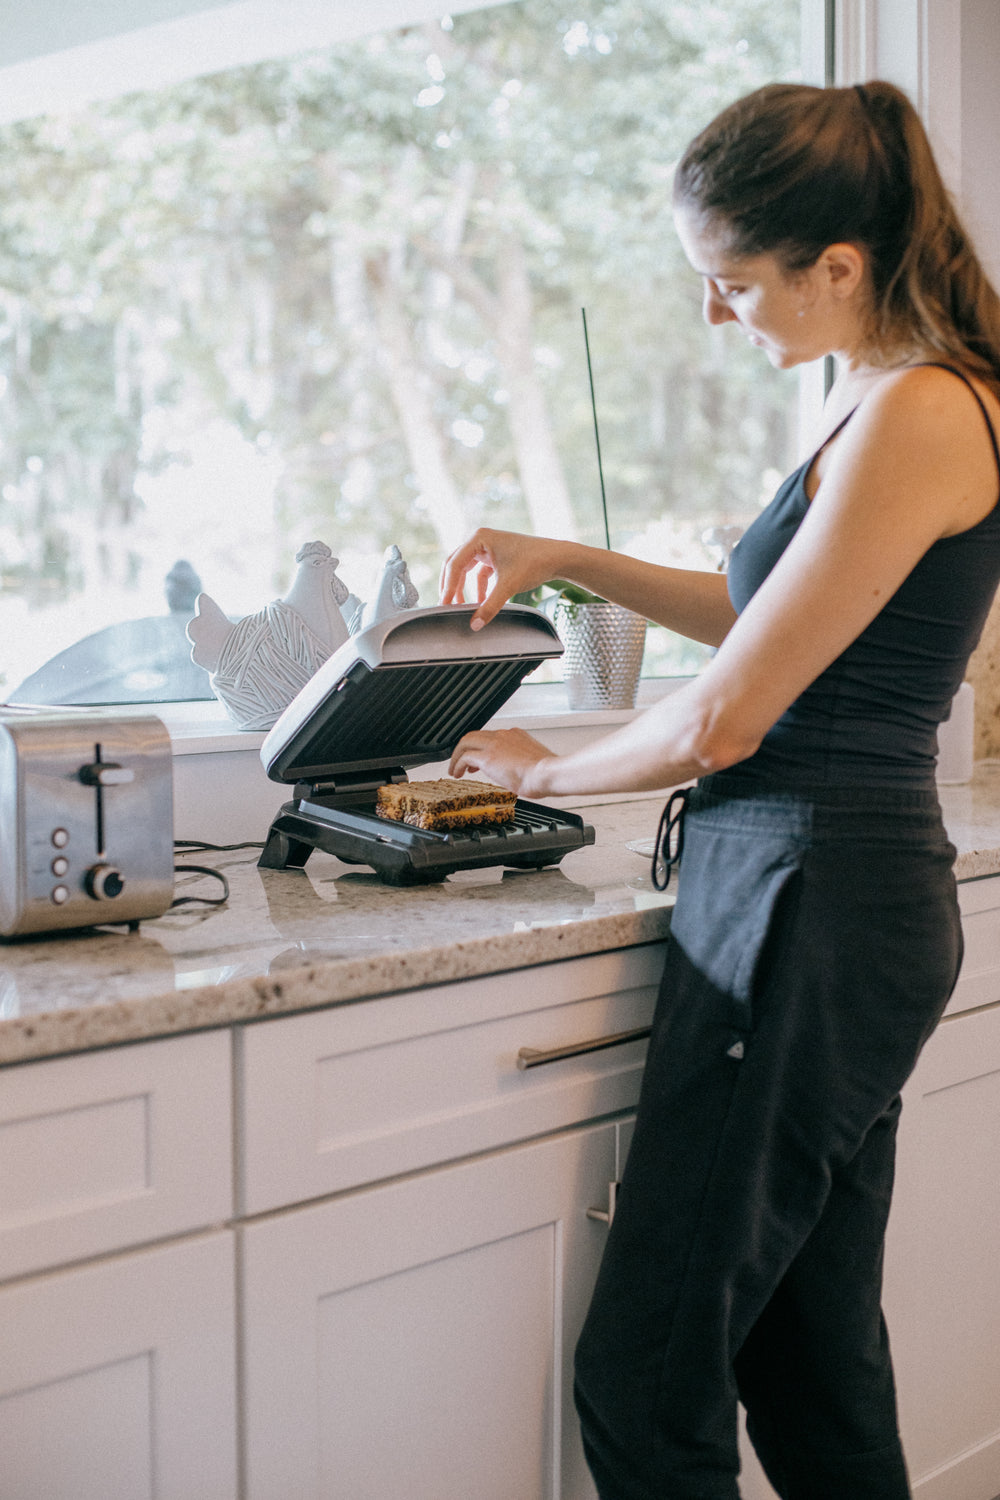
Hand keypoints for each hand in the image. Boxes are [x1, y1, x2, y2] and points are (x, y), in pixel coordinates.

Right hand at [439, 528, 559, 630]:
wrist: (557, 558)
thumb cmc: (534, 563)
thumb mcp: (508, 586)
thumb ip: (489, 606)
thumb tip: (474, 625)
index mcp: (479, 538)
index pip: (455, 564)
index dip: (448, 586)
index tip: (444, 604)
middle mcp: (480, 539)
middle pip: (455, 565)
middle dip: (452, 586)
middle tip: (446, 606)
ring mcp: (488, 546)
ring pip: (465, 569)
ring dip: (463, 587)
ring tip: (461, 606)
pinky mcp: (496, 555)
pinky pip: (479, 572)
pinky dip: (478, 587)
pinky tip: (480, 601)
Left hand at [449, 727, 556, 797]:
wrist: (548, 773)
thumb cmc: (546, 772)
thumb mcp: (535, 761)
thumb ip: (522, 760)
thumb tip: (518, 771)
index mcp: (515, 735)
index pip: (491, 736)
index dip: (481, 748)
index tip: (479, 761)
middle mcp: (503, 736)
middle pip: (474, 736)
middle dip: (464, 749)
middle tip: (462, 762)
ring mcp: (494, 744)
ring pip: (466, 742)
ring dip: (457, 756)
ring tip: (455, 769)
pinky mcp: (487, 757)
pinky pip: (464, 757)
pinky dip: (457, 764)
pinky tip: (457, 773)